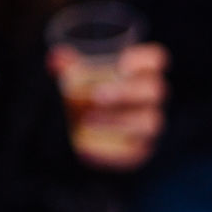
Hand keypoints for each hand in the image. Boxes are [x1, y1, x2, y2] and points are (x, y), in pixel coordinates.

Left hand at [47, 42, 169, 170]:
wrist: (94, 127)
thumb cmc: (90, 89)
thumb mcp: (79, 73)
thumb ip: (69, 65)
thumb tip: (55, 60)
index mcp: (143, 72)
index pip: (156, 59)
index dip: (145, 60)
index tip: (122, 64)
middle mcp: (152, 98)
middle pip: (154, 90)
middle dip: (126, 92)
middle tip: (96, 95)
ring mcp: (150, 124)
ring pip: (150, 122)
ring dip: (120, 121)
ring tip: (88, 120)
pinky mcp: (142, 149)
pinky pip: (136, 152)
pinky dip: (113, 152)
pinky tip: (87, 149)